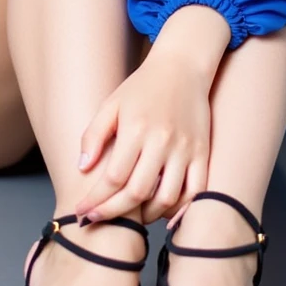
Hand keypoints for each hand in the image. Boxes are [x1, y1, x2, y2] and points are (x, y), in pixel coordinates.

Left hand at [73, 52, 211, 225]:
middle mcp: (162, 141)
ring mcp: (185, 148)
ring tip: (131, 216)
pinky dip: (180, 210)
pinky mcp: (202, 152)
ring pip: (167, 198)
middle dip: (113, 213)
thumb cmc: (142, 87)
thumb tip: (82, 168)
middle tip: (97, 220)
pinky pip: (195, 192)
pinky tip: (164, 214)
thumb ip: (94, 134)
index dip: (96, 200)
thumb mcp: (111, 104)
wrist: (182, 66)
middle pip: (137, 192)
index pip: (113, 177)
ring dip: (146, 215)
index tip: (82, 211)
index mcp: (136, 128)